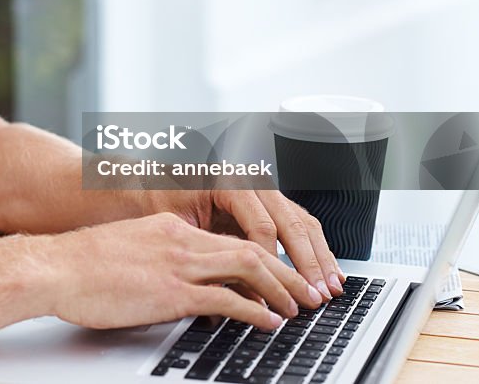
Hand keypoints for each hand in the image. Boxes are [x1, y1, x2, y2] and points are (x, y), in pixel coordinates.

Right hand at [45, 213, 324, 330]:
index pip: (228, 238)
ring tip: (298, 307)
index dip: (261, 257)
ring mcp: (177, 263)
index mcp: (169, 226)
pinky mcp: (171, 290)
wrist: (52, 267)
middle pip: (249, 248)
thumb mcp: (126, 250)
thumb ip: (156, 260)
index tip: (278, 274)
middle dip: (285, 271)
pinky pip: (227, 298)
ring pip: (248, 267)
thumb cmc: (79, 265)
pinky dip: (256, 310)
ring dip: (280, 288)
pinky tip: (269, 322)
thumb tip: (174, 283)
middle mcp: (180, 238)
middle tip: (305, 291)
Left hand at [152, 188, 343, 300]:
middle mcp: (251, 182)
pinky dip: (314, 248)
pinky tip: (325, 270)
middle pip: (291, 223)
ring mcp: (262, 191)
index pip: (262, 225)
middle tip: (318, 294)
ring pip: (302, 223)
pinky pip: (298, 223)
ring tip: (331, 287)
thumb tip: (235, 297)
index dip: (273, 262)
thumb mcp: (177, 228)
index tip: (279, 290)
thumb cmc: (157, 201)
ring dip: (319, 257)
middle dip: (308, 263)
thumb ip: (207, 256)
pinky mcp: (267, 204)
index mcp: (228, 183)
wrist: (148, 183)